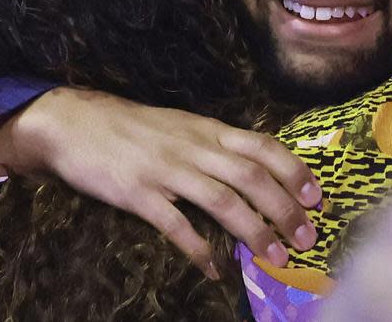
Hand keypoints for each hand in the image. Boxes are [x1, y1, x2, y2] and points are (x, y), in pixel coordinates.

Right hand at [14, 87, 321, 276]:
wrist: (75, 122)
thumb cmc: (134, 127)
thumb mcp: (183, 126)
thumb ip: (216, 146)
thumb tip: (256, 171)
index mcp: (208, 130)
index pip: (263, 147)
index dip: (294, 171)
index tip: (316, 198)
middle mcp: (195, 148)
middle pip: (252, 178)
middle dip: (285, 210)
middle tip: (306, 238)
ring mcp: (167, 170)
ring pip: (224, 201)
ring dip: (255, 231)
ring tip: (275, 257)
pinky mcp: (139, 193)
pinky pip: (176, 225)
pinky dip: (198, 250)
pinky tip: (214, 269)